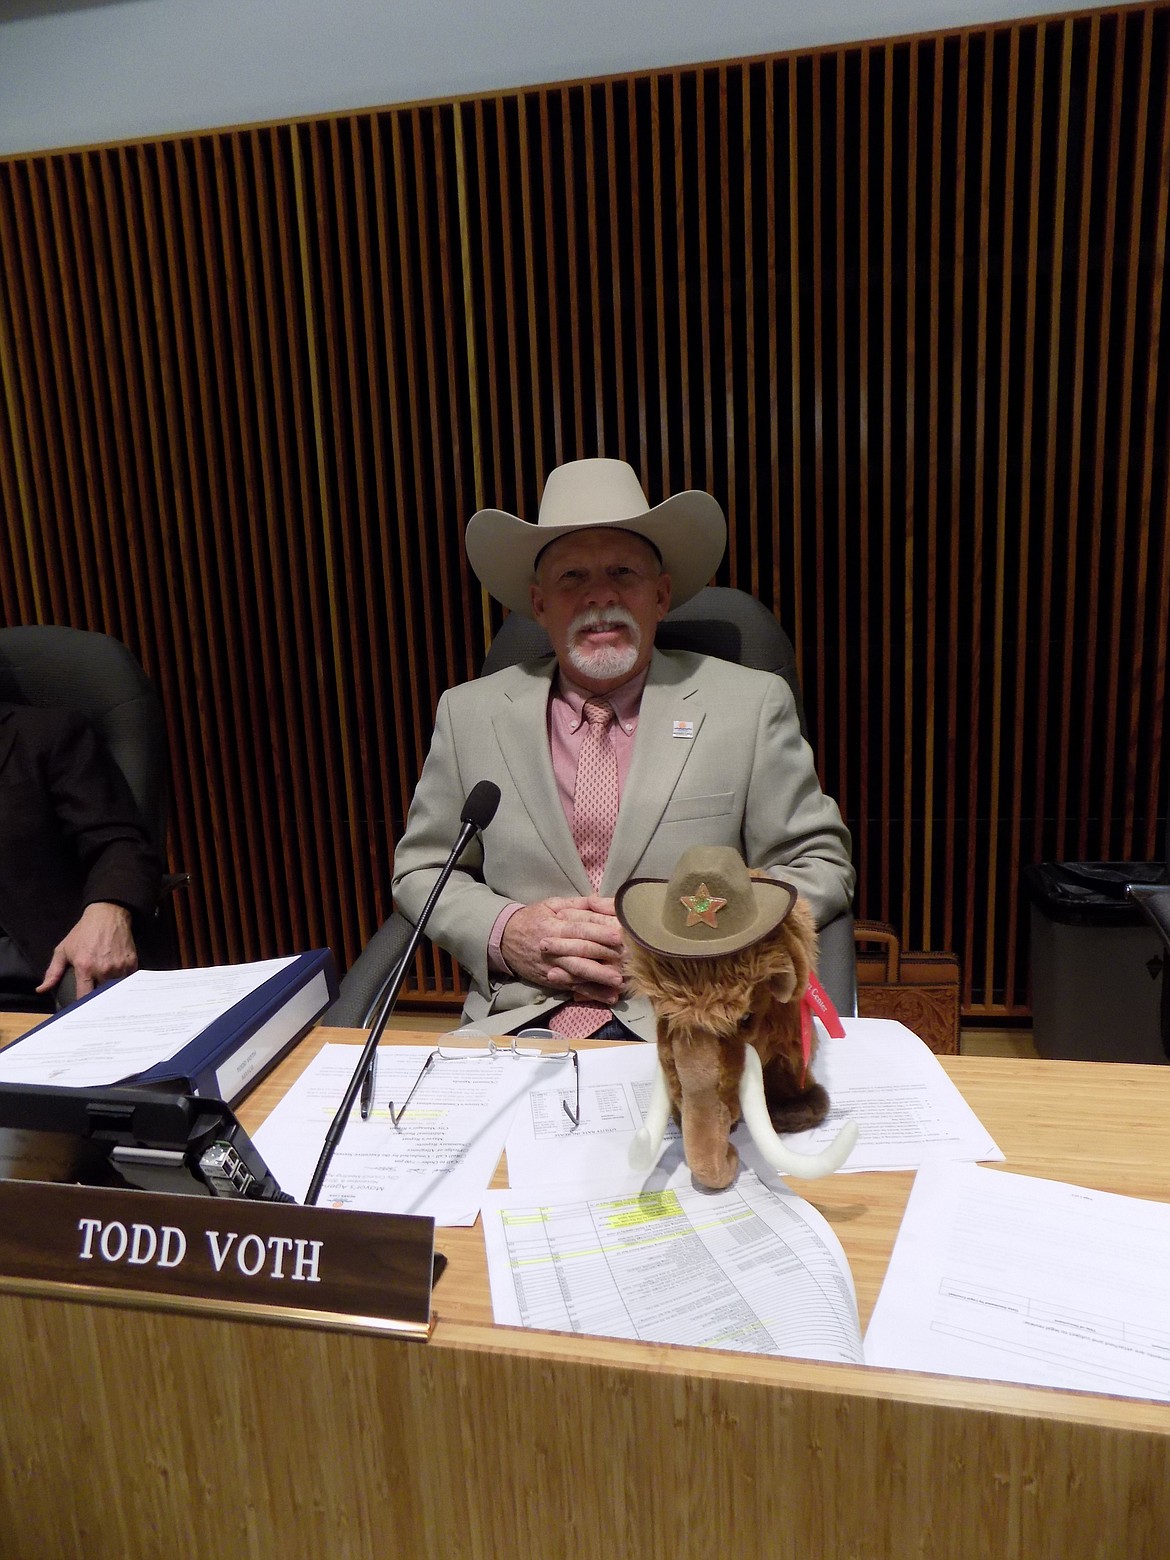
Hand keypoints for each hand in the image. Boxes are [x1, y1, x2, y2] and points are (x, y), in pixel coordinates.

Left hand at [37, 902, 138, 998]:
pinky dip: (123, 981)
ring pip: (116, 989)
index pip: (84, 997)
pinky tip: (117, 978)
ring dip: (111, 990)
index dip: (82, 1005)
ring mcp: (119, 967)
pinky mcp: (132, 963)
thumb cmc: (83, 932)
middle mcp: (103, 969)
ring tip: (106, 990)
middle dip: (98, 999)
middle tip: (94, 1000)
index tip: (81, 1009)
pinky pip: (128, 979)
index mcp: (85, 968)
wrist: (108, 915)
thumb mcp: (63, 950)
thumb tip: (42, 989)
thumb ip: (52, 972)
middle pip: (102, 995)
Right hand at [501, 895, 625, 1002]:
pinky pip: (574, 988)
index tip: (618, 934)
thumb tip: (600, 900)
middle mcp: (555, 948)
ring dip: (599, 977)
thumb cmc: (532, 919)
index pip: (580, 928)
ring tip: (618, 981)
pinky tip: (608, 998)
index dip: (599, 931)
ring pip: (578, 972)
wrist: (504, 940)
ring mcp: (553, 966)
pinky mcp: (553, 981)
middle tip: (627, 958)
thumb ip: (576, 904)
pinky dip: (591, 994)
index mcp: (555, 925)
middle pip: (581, 951)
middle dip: (604, 955)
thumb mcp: (550, 904)